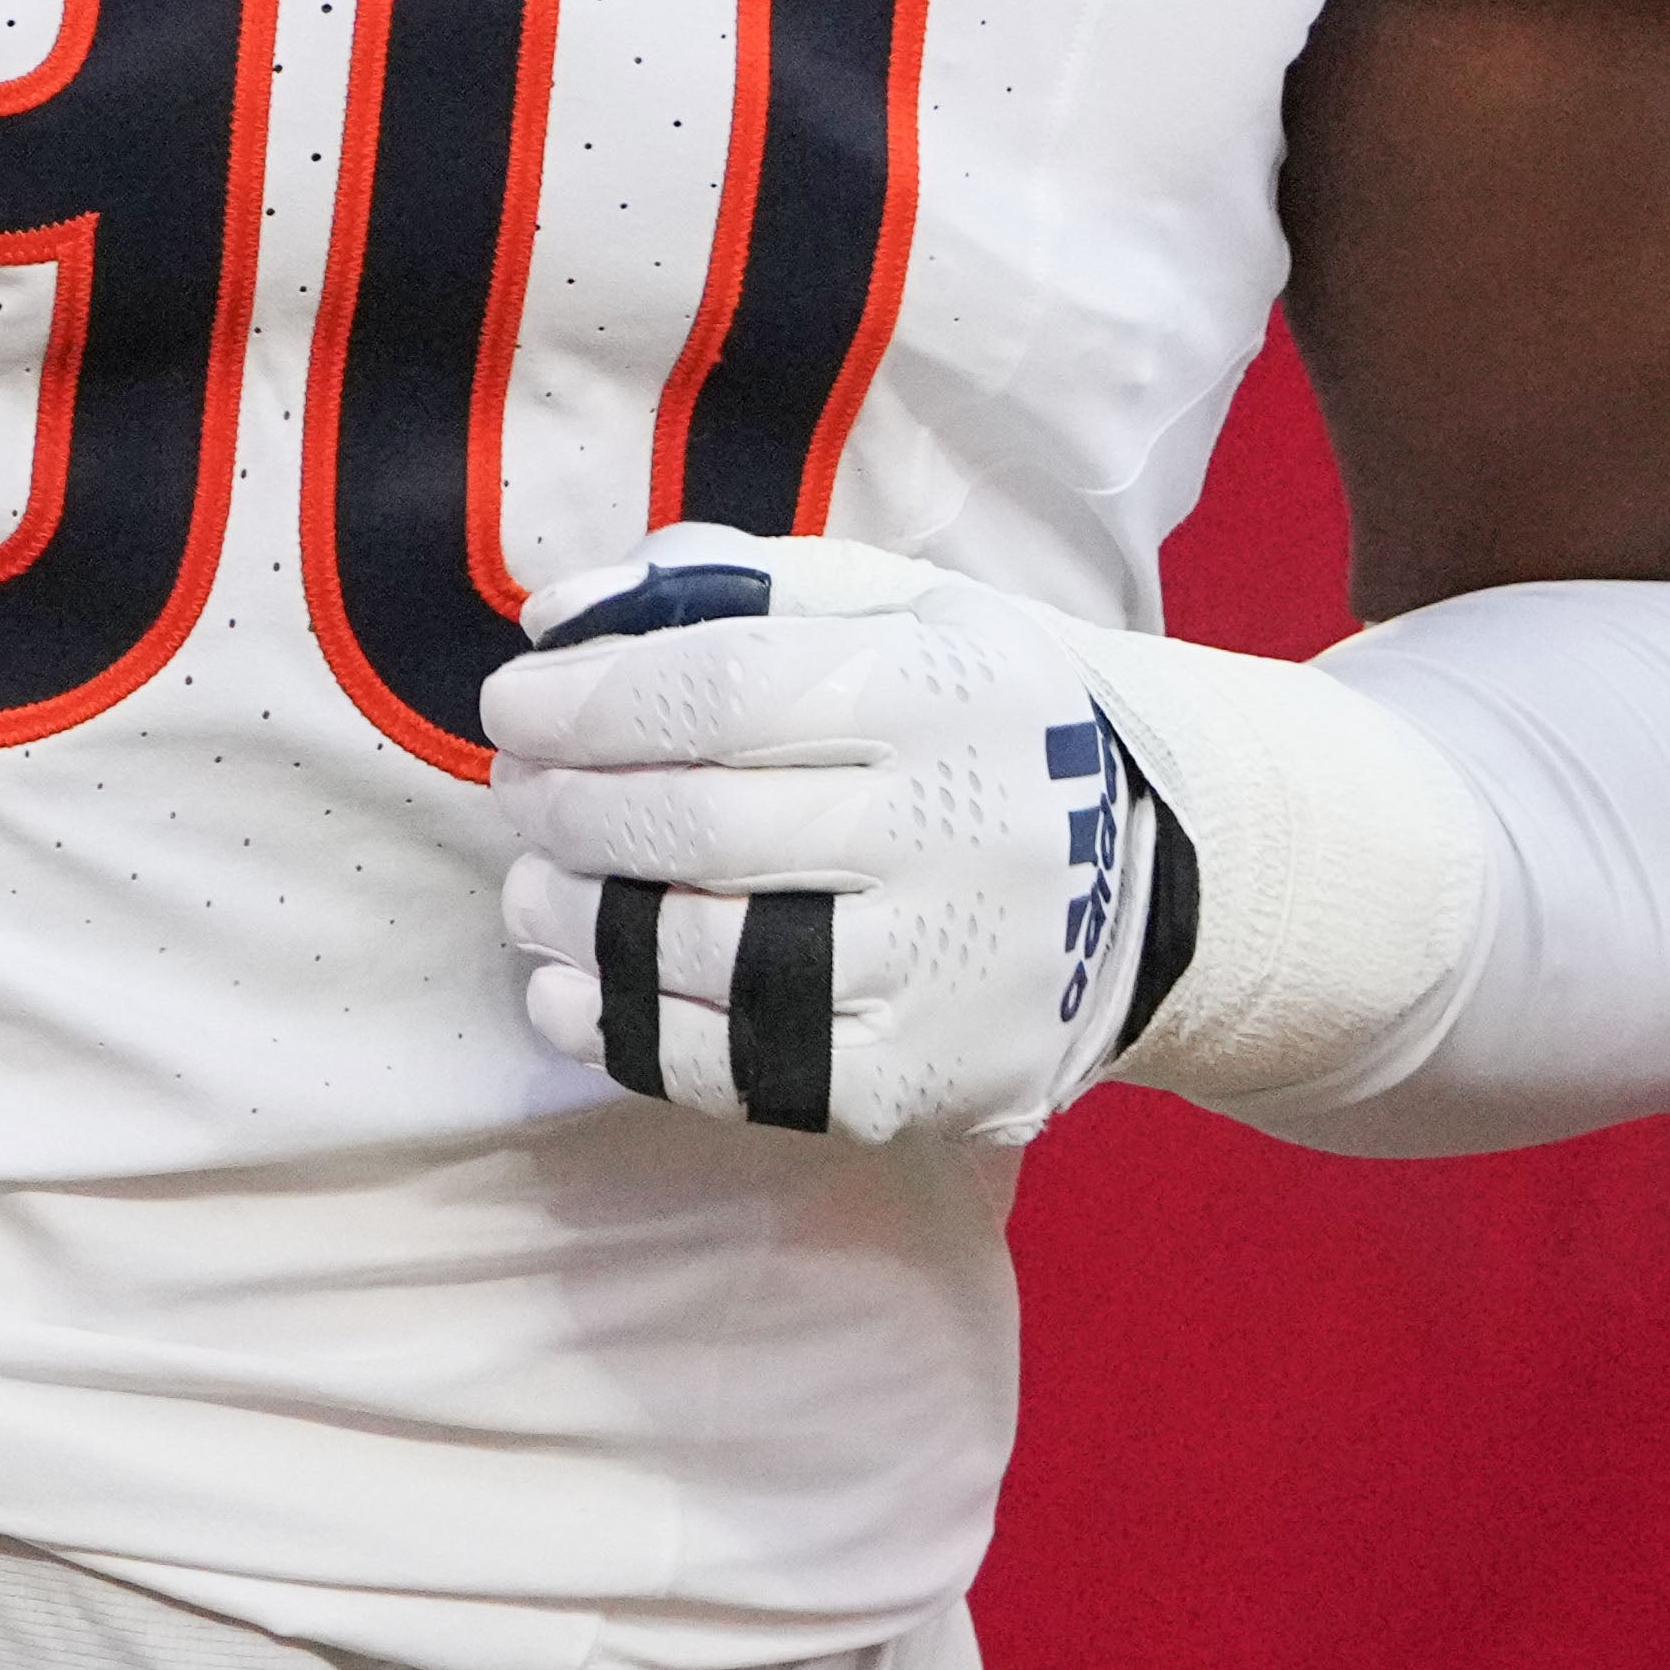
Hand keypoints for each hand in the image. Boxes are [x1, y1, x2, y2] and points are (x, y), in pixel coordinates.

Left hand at [479, 525, 1177, 1147]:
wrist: (1157, 876)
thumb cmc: (979, 722)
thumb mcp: (901, 610)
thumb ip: (732, 588)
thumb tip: (556, 615)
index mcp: (948, 690)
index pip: (721, 690)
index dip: (589, 701)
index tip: (512, 705)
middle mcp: (959, 828)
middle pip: (700, 822)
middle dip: (569, 808)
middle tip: (520, 796)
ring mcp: (946, 968)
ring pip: (707, 951)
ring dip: (581, 920)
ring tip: (534, 892)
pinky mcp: (925, 1082)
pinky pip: (742, 1071)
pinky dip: (630, 1032)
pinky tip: (571, 993)